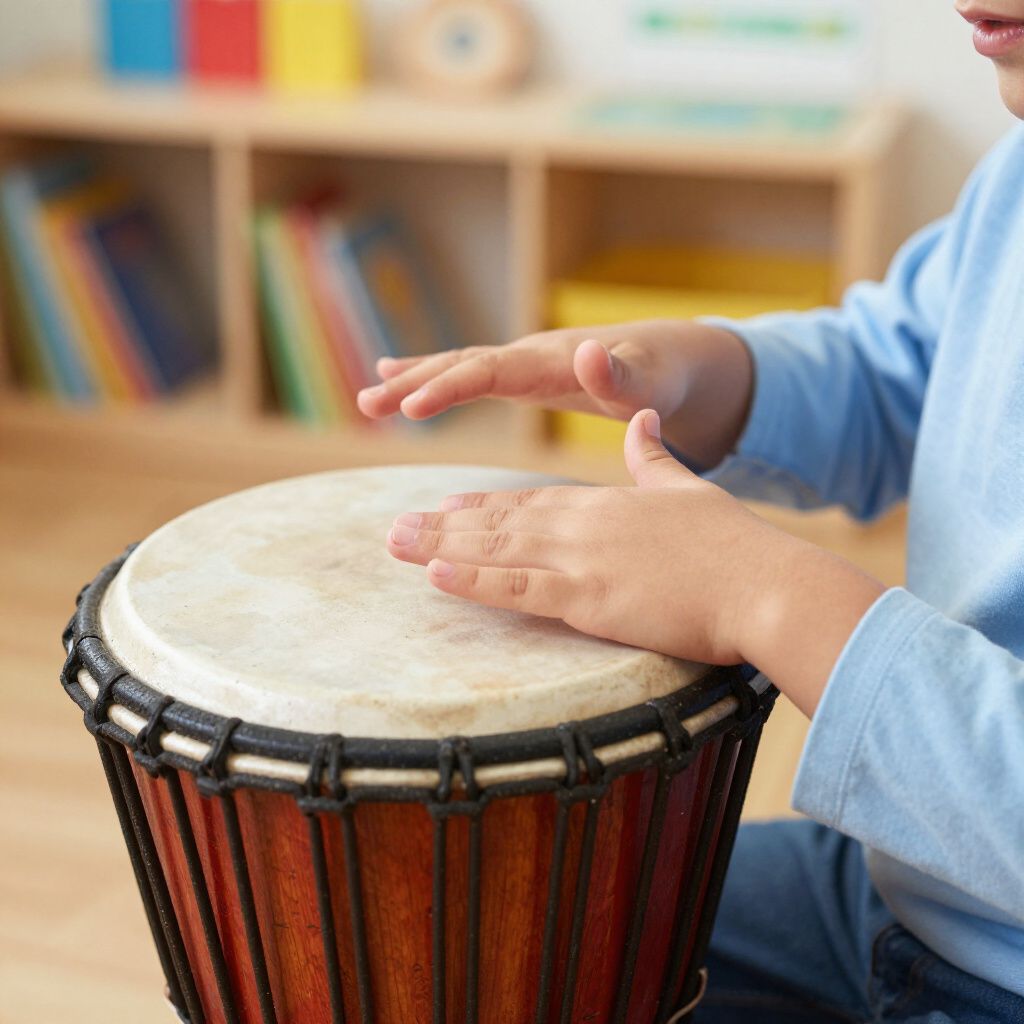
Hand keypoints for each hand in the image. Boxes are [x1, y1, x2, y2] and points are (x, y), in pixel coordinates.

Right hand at [357, 320, 752, 467]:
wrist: (673, 360)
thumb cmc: (664, 376)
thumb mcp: (650, 381)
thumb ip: (622, 373)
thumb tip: (589, 352)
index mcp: (551, 360)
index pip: (490, 370)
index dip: (449, 387)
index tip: (410, 407)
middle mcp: (529, 355)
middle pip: (461, 364)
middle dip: (413, 382)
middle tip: (367, 403)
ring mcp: (523, 361)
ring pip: (457, 366)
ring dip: (413, 380)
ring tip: (368, 398)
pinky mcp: (522, 373)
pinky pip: (469, 373)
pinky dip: (433, 375)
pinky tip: (398, 377)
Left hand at [386, 410, 884, 715]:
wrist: (764, 583)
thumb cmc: (733, 547)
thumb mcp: (686, 488)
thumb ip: (655, 456)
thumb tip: (644, 420)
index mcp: (603, 503)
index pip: (528, 501)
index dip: (483, 506)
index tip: (446, 507)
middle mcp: (581, 525)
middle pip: (498, 522)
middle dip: (442, 525)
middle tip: (394, 528)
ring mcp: (581, 559)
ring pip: (495, 550)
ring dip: (439, 548)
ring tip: (392, 544)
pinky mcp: (588, 598)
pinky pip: (517, 588)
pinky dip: (473, 580)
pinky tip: (435, 575)